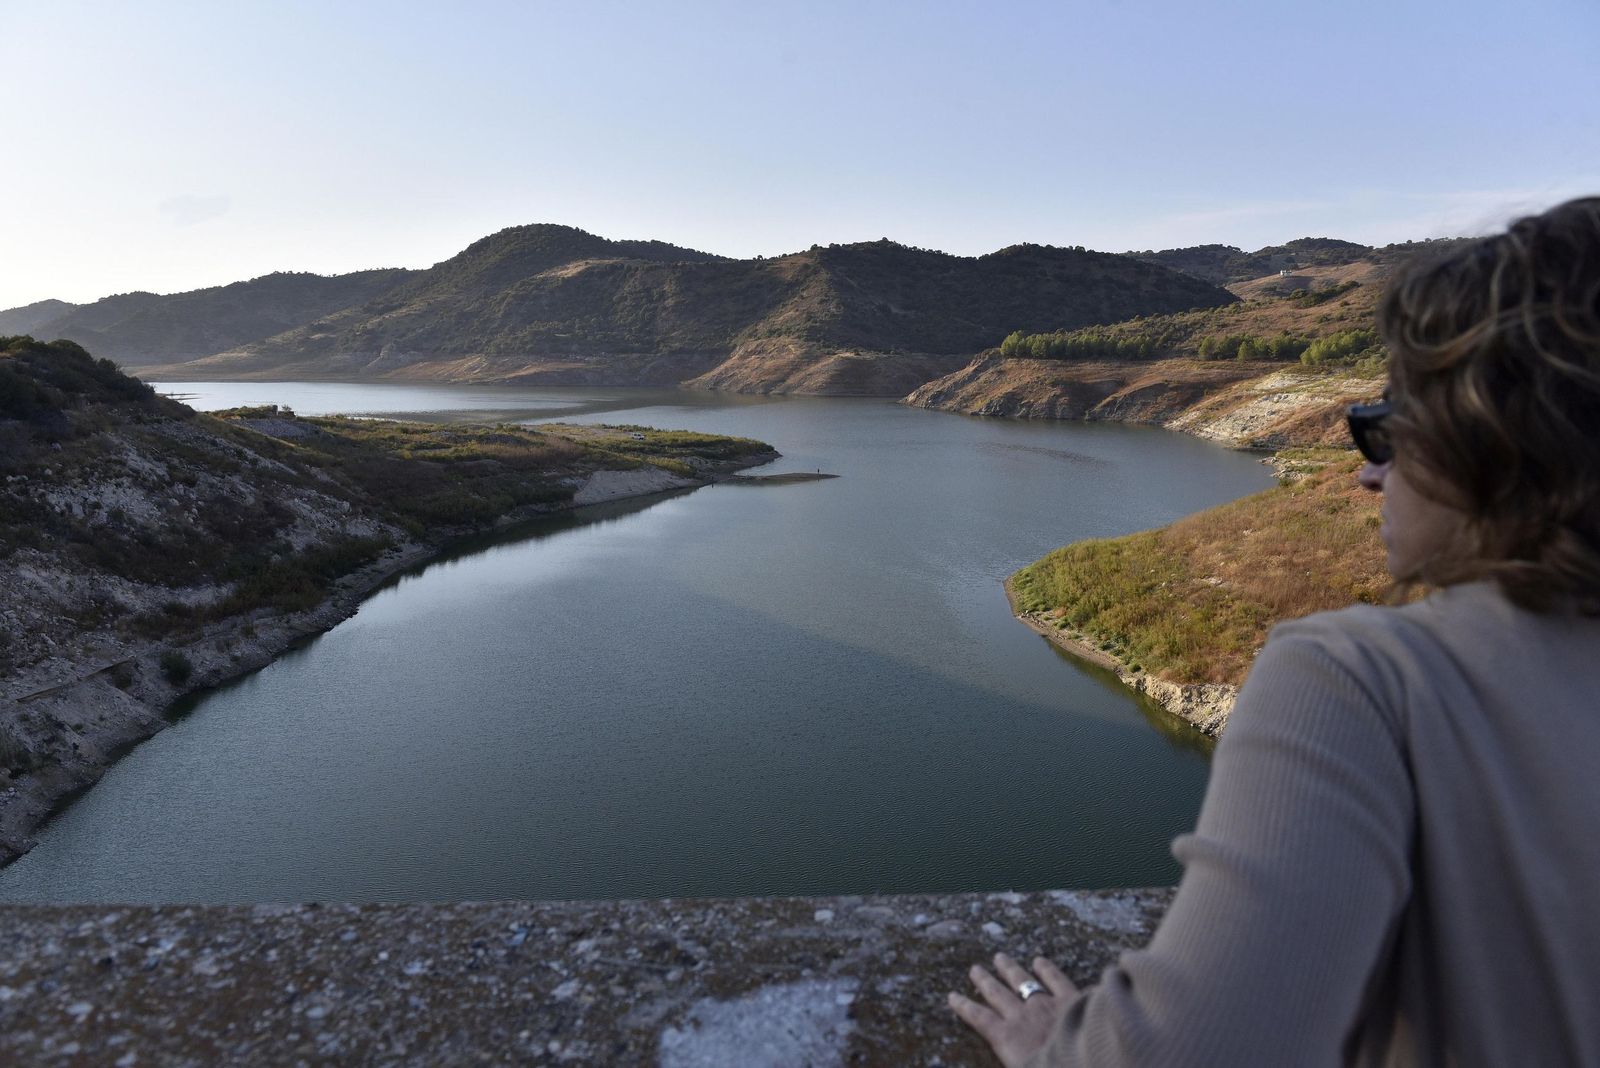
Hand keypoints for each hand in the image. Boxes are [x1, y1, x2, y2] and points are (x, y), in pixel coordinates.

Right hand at [949, 952, 1078, 1067]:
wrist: (1084, 1062)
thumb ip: (1011, 1059)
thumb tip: (1005, 1053)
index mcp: (1007, 1037)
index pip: (979, 1018)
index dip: (964, 1007)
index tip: (952, 996)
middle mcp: (1022, 1015)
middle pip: (997, 993)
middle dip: (984, 980)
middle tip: (974, 968)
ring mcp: (1046, 1004)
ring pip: (1022, 981)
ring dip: (1010, 969)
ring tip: (999, 957)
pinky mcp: (1070, 1000)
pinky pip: (1056, 980)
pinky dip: (1047, 969)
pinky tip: (1039, 961)